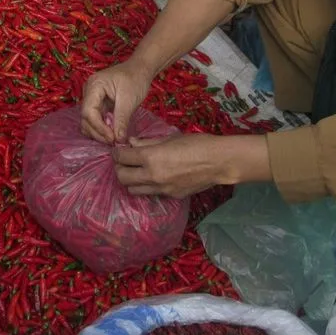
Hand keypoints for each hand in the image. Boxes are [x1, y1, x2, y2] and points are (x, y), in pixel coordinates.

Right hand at [80, 60, 153, 144]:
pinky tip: (113, 133)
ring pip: (88, 121)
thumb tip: (118, 140)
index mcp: (94, 86)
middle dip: (98, 132)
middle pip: (86, 118)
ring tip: (114, 138)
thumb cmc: (136, 79)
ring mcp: (92, 98)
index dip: (99, 128)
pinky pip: (95, 119)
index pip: (89, 112)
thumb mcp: (129, 100)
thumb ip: (121, 120)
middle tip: (114, 141)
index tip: (112, 138)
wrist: (140, 69)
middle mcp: (88, 92)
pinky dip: (102, 128)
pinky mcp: (97, 104)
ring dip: (99, 132)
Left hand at [112, 134, 272, 197]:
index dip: (117, 153)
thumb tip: (131, 142)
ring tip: (136, 171)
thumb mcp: (170, 138)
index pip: (122, 157)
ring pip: (133, 190)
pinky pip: (151, 193)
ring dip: (131, 180)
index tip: (118, 150)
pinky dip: (147, 186)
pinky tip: (154, 177)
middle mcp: (152, 176)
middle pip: (122, 177)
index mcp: (150, 157)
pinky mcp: (170, 196)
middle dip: (119, 168)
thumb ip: (148, 142)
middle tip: (124, 161)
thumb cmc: (196, 144)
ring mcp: (161, 189)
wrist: (218, 162)